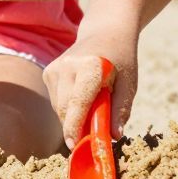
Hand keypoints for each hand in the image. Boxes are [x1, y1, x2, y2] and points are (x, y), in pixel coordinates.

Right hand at [43, 31, 136, 148]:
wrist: (105, 32)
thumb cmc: (121, 59)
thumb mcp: (129, 83)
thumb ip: (121, 109)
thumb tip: (114, 136)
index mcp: (90, 67)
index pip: (77, 102)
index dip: (74, 127)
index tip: (75, 146)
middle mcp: (67, 66)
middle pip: (64, 109)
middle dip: (76, 128)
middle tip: (92, 137)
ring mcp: (54, 68)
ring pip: (59, 107)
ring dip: (73, 117)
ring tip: (94, 105)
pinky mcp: (48, 72)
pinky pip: (56, 101)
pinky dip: (68, 107)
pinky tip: (83, 96)